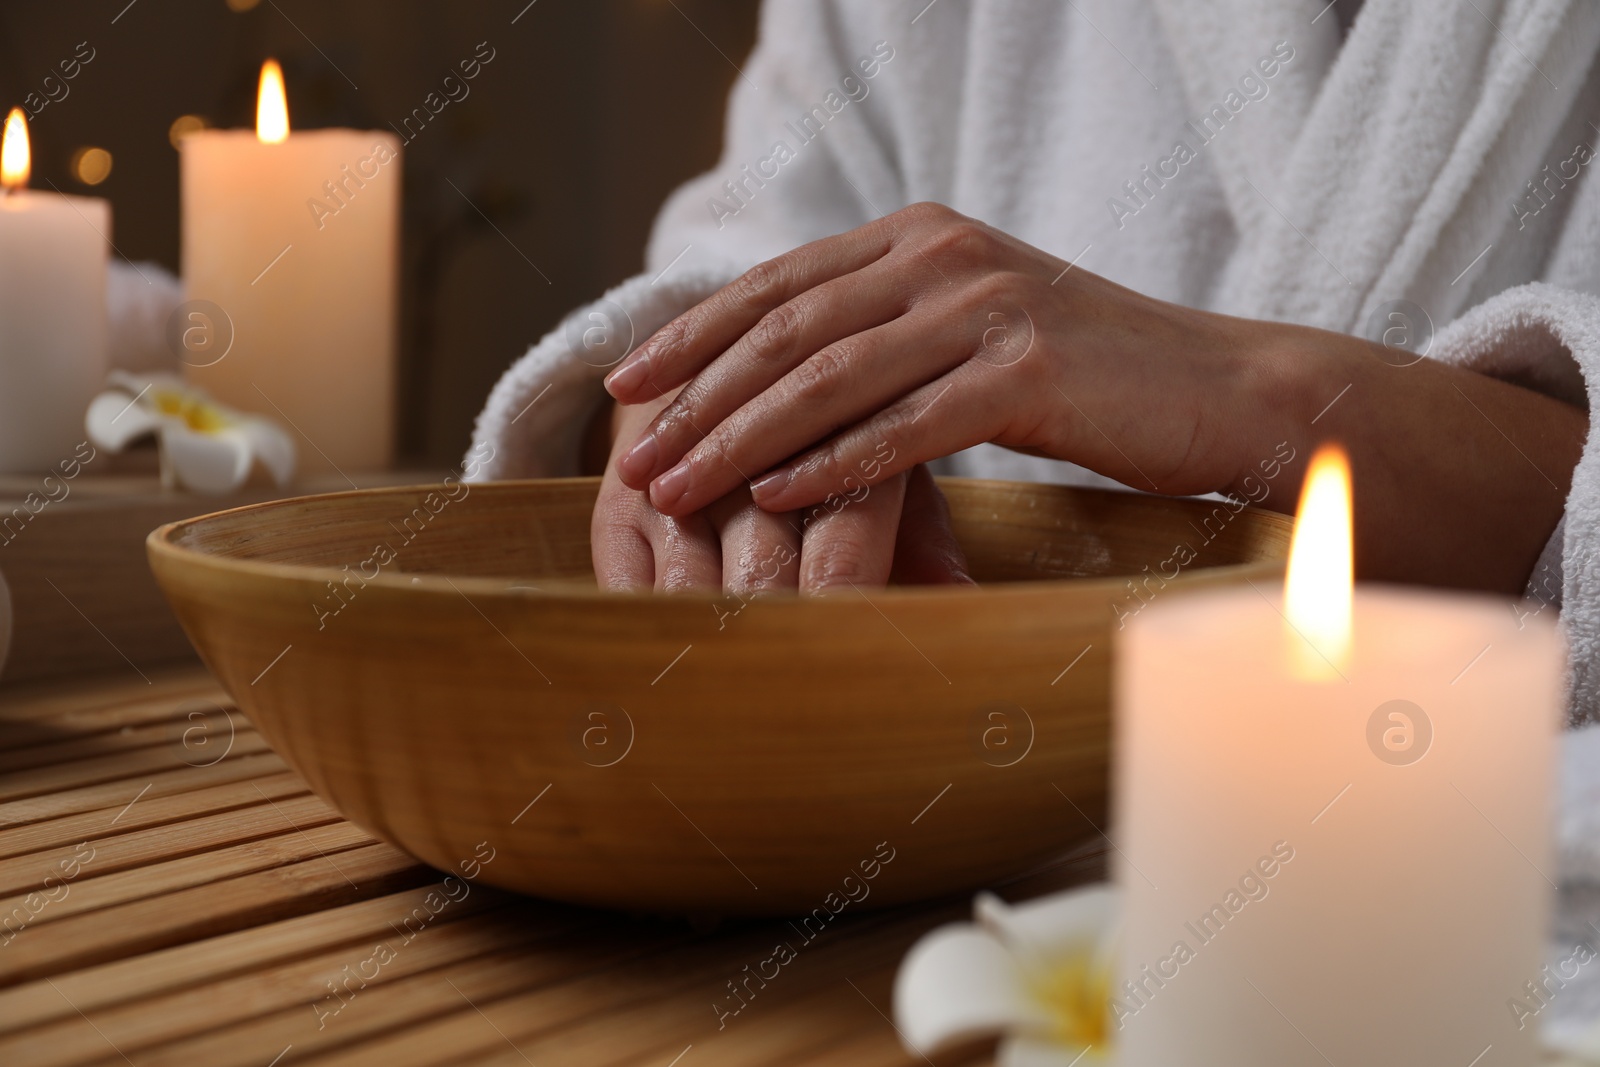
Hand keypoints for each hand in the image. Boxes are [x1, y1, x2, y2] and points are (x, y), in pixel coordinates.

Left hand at [603, 201, 1587, 594]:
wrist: (1224, 391)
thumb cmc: (1091, 378)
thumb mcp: (974, 332)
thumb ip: (889, 334)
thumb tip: (790, 386)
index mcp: (919, 236)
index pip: (777, 284)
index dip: (692, 335)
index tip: (625, 386)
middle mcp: (942, 255)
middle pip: (786, 328)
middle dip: (695, 396)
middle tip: (628, 454)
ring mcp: (985, 306)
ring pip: (829, 376)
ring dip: (740, 437)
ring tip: (673, 487)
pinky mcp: (1025, 369)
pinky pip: (904, 425)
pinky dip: (830, 465)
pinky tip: (772, 497)